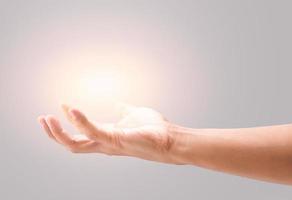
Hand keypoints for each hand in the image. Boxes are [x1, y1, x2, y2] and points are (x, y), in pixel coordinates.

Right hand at [38, 104, 177, 163]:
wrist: (169, 138)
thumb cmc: (153, 129)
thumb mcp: (132, 114)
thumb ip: (122, 110)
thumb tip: (116, 103)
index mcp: (107, 137)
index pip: (80, 134)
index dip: (67, 124)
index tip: (59, 107)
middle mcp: (104, 144)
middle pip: (71, 144)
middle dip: (54, 134)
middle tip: (42, 119)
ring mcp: (108, 144)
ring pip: (75, 144)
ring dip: (58, 132)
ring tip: (46, 118)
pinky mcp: (115, 140)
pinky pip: (92, 132)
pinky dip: (80, 121)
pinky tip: (71, 109)